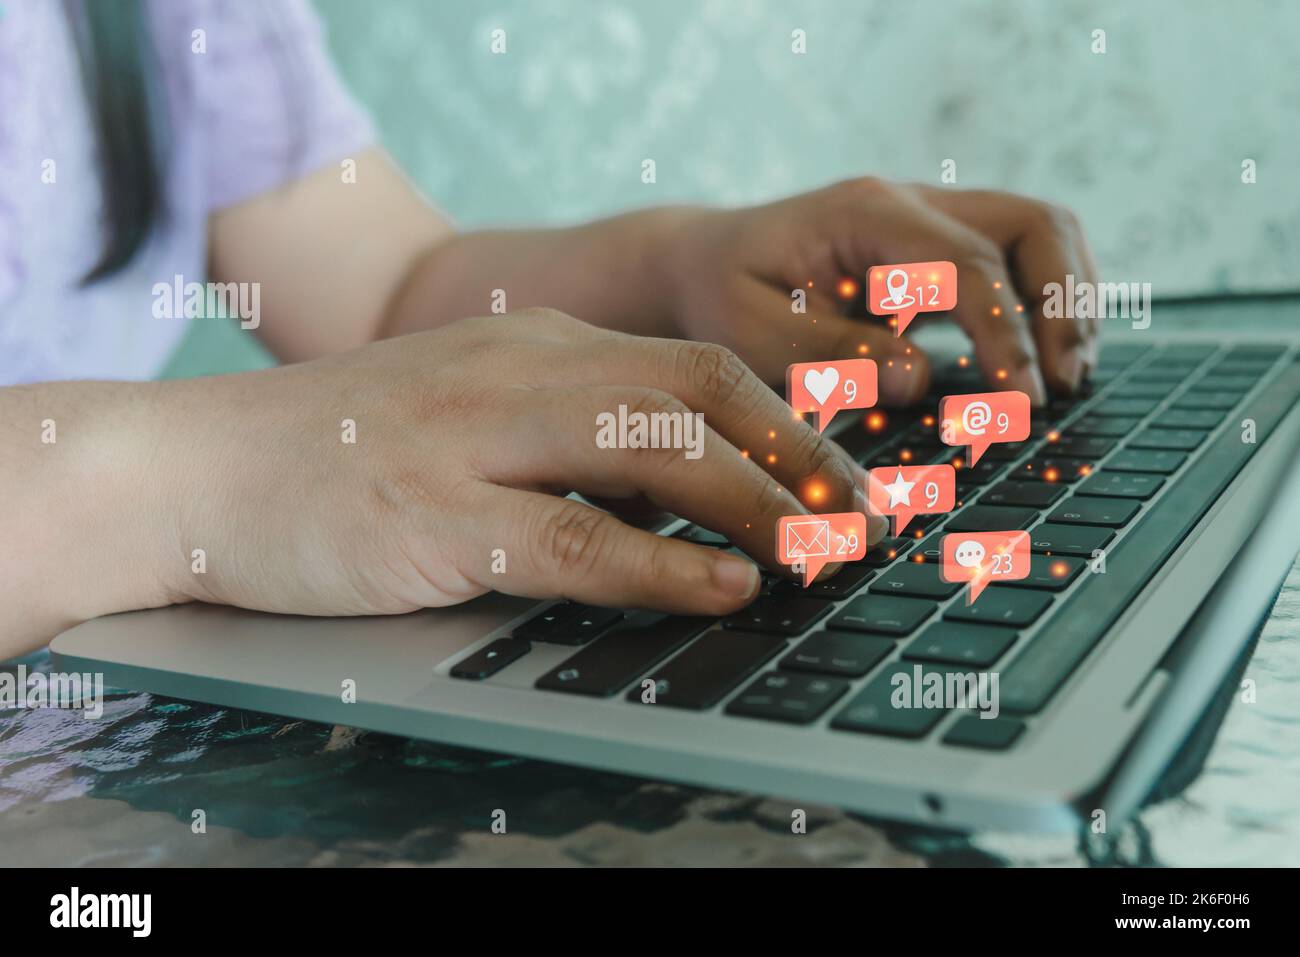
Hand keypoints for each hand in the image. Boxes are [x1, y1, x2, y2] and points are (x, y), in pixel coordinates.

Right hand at [163, 310, 885, 619]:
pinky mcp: (437, 515)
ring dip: (762, 503)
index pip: (700, 365)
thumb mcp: (475, 421)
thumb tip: (688, 503)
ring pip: (659, 450)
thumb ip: (576, 446)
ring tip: (827, 552)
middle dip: (803, 455)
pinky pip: (578, 537)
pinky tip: (724, 585)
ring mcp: (478, 438)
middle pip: (703, 393)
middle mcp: (522, 373)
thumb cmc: (345, 457)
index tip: (849, 471)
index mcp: (541, 348)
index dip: (791, 420)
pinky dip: (665, 563)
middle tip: (866, 514)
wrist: (195, 469)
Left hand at [661, 179, 1099, 405]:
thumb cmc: (720, 298)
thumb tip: (920, 381)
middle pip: (1032, 224)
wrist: (701, 266)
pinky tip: (1041, 361)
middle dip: (1063, 304)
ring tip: (1068, 377)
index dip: (1007, 335)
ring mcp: (928, 221)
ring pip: (1039, 232)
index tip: (1021, 402)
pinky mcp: (934, 252)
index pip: (969, 264)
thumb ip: (834, 355)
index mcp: (867, 215)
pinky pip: (1016, 259)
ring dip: (1067, 301)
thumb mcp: (754, 334)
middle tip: (1062, 386)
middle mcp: (909, 205)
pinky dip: (1043, 304)